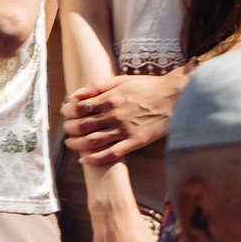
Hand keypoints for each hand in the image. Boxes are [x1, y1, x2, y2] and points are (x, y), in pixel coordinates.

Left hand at [63, 73, 179, 167]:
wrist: (175, 97)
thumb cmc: (148, 87)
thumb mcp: (121, 80)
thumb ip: (97, 86)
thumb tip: (75, 94)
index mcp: (110, 98)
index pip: (79, 108)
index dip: (68, 112)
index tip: (65, 112)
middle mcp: (114, 115)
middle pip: (83, 126)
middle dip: (70, 128)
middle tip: (67, 129)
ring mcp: (124, 130)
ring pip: (93, 141)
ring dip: (77, 144)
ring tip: (71, 143)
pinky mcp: (135, 142)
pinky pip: (112, 154)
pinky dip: (96, 159)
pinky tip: (85, 160)